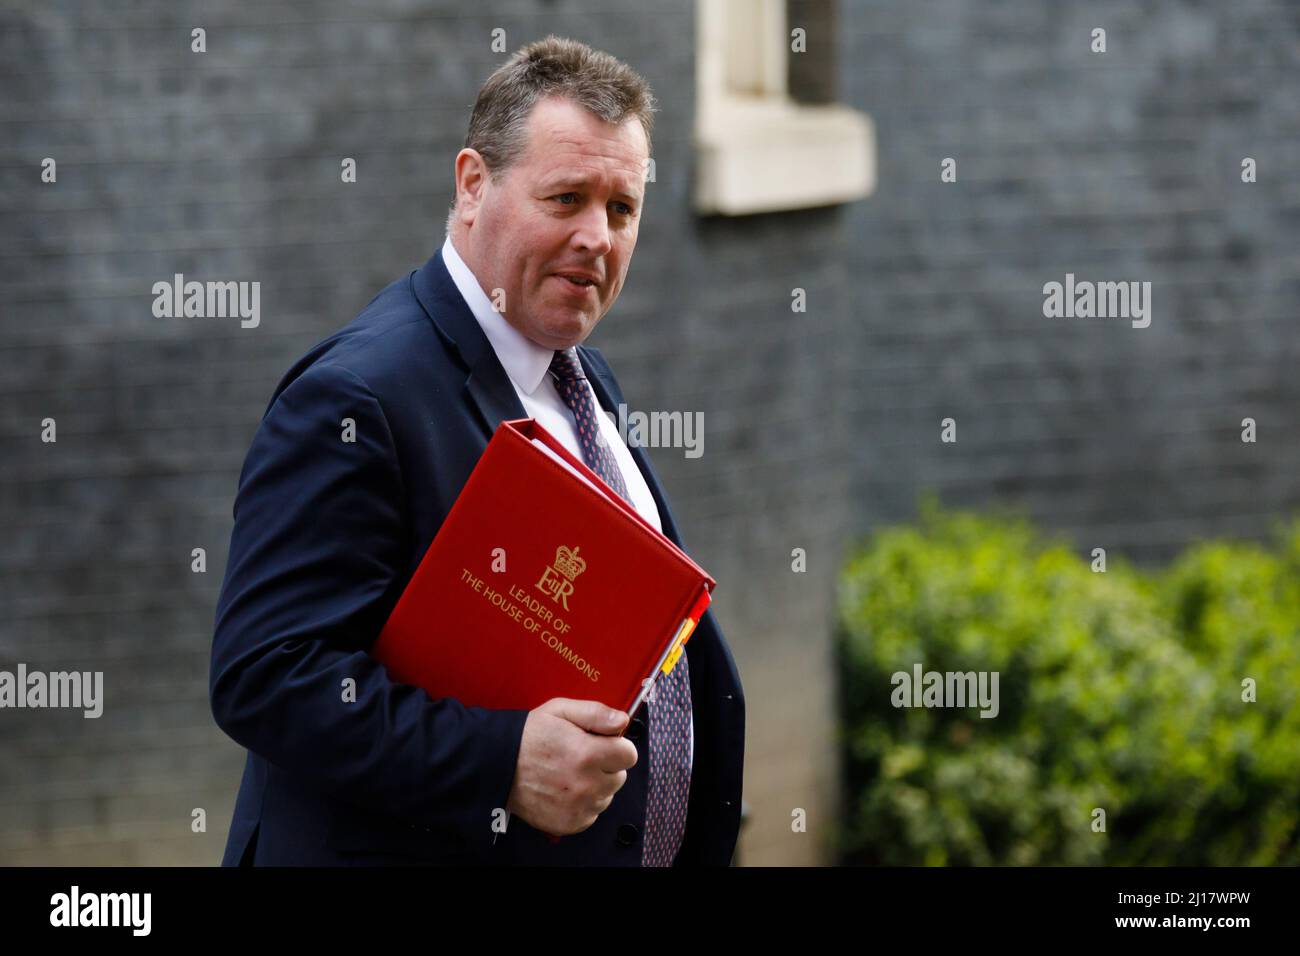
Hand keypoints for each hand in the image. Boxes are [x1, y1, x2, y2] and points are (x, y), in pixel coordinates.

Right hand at [505, 697, 637, 836]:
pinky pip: (593, 814)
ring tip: (570, 773)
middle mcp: (586, 784)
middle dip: (606, 766)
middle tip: (581, 757)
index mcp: (587, 754)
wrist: (498, 766)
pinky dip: (584, 803)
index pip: (630, 755)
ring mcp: (578, 807)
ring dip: (596, 785)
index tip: (604, 744)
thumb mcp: (560, 711)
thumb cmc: (528, 737)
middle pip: (620, 776)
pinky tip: (566, 790)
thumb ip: (596, 713)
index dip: (617, 746)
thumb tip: (622, 721)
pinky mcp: (570, 823)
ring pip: (607, 796)